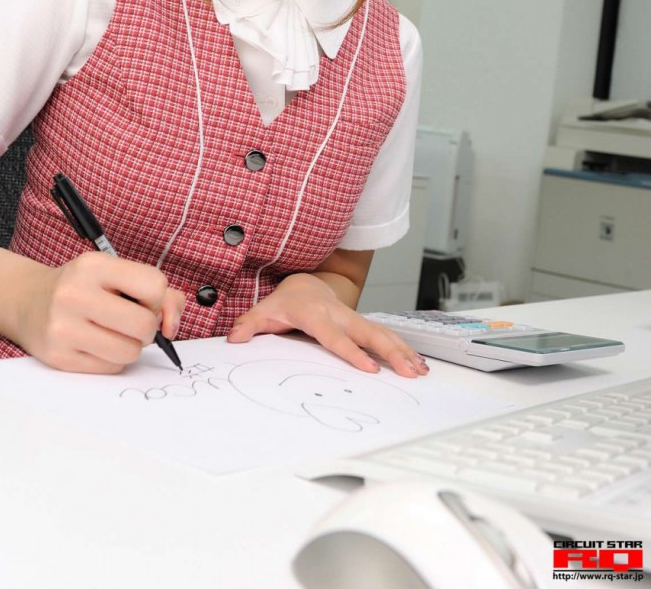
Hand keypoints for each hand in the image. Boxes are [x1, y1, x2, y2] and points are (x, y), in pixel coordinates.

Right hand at [9, 252, 184, 372]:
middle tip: (131, 321)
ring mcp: (64, 327)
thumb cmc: (84, 287)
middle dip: (147, 327)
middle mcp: (75, 294)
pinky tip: (98, 344)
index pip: (154, 286)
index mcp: (95, 266)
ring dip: (132, 346)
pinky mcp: (59, 357)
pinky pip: (111, 367)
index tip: (143, 300)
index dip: (157, 298)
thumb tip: (172, 326)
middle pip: (144, 324)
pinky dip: (113, 359)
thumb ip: (161, 293)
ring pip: (130, 351)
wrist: (29, 301)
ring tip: (115, 333)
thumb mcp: (117, 274)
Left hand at [227, 273, 428, 377]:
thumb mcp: (264, 310)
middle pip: (369, 334)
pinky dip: (404, 348)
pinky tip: (418, 363)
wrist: (305, 283)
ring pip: (382, 333)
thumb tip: (234, 338)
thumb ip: (249, 325)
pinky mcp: (363, 323)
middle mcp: (340, 315)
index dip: (352, 352)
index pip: (336, 336)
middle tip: (408, 371)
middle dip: (390, 352)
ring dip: (402, 351)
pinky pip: (385, 335)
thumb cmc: (285, 301)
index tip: (369, 368)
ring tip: (420, 370)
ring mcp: (354, 318)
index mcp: (316, 314)